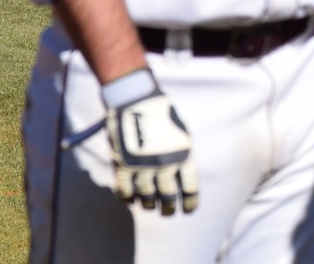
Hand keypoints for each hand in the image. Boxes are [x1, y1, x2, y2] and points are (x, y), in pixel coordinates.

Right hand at [102, 69, 198, 215]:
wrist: (137, 99)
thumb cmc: (162, 114)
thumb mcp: (181, 133)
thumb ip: (182, 156)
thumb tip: (181, 178)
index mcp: (183, 155)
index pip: (190, 187)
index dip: (189, 202)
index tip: (187, 210)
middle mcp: (164, 164)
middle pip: (167, 196)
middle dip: (168, 208)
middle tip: (167, 212)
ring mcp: (143, 166)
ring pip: (146, 197)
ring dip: (148, 204)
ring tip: (150, 205)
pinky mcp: (123, 165)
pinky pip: (124, 190)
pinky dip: (128, 198)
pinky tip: (131, 200)